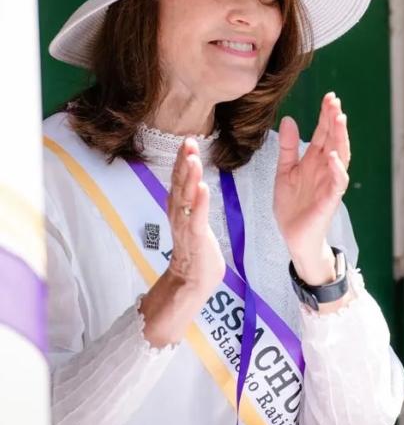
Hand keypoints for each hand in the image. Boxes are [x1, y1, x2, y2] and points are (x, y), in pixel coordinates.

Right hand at [165, 138, 225, 291]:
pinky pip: (197, 218)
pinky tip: (202, 188)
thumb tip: (195, 187)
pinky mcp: (195, 238)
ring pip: (186, 198)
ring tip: (194, 159)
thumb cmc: (196, 253)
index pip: (179, 180)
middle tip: (189, 142)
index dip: (182, 160)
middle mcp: (178, 214)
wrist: (191, 283)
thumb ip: (193, 205)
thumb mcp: (194, 221)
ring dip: (189, 177)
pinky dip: (200, 202)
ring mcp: (185, 226)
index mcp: (179, 209)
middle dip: (184, 162)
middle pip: (179, 184)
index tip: (188, 142)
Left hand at [274, 92, 349, 284]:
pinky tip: (333, 155)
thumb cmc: (292, 206)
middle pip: (334, 140)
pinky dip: (337, 168)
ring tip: (339, 119)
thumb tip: (290, 119)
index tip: (329, 97)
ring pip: (341, 155)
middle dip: (335, 120)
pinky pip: (338, 181)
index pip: (324, 133)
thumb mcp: (285, 171)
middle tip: (335, 101)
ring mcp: (330, 183)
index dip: (326, 115)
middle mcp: (326, 168)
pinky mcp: (331, 199)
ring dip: (341, 138)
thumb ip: (289, 147)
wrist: (293, 236)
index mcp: (315, 160)